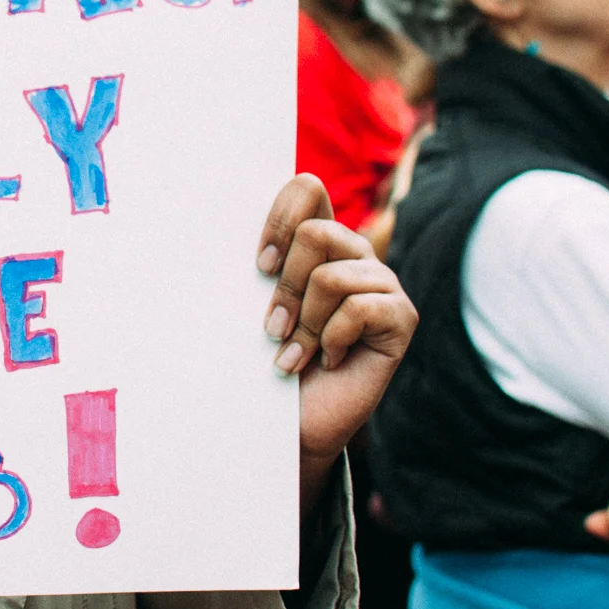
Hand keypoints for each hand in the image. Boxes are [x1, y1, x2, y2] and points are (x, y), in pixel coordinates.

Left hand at [256, 174, 417, 518]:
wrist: (290, 420)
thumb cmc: (264, 358)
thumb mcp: (250, 304)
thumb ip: (254, 263)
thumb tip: (207, 215)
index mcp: (317, 239)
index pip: (306, 188)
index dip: (279, 218)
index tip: (258, 265)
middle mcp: (353, 253)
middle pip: (316, 232)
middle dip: (284, 286)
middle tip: (272, 327)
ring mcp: (382, 283)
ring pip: (332, 276)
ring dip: (304, 322)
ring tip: (295, 352)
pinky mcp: (401, 317)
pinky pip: (360, 308)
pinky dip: (331, 340)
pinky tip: (328, 360)